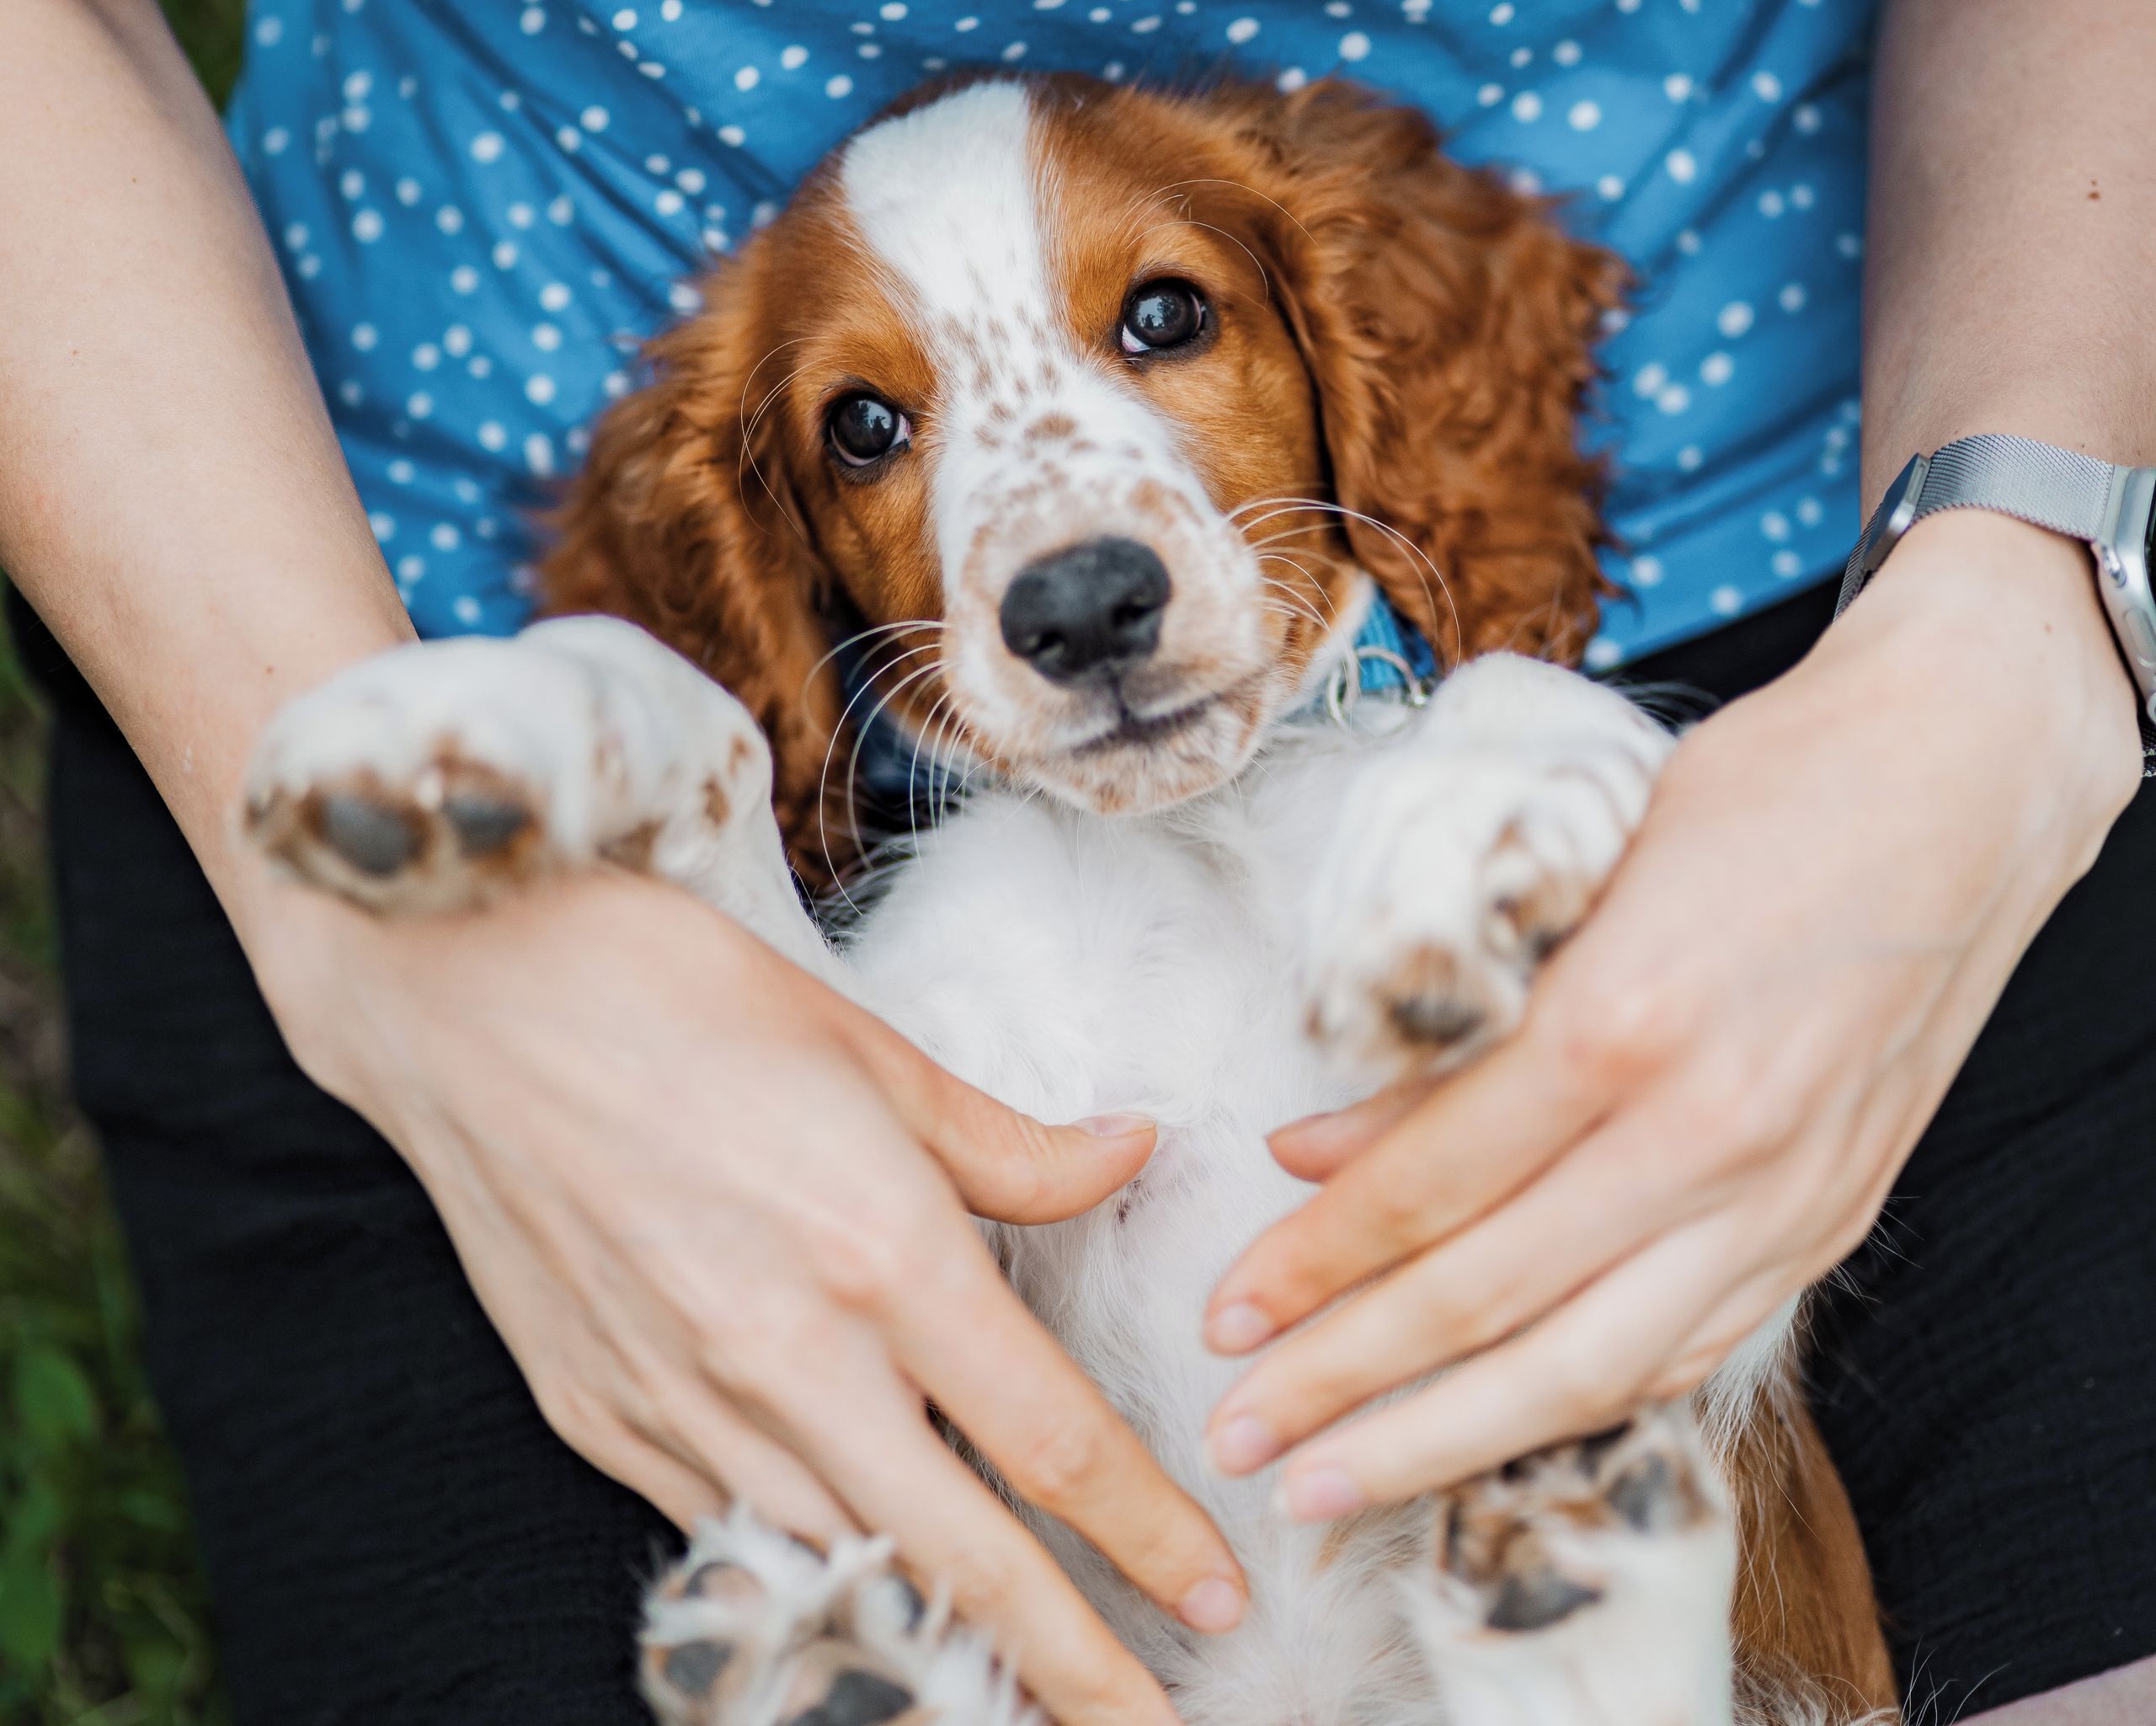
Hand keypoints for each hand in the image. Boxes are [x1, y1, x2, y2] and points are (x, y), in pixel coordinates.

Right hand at [242, 866, 1245, 1725]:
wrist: (465, 996)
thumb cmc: (673, 992)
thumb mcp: (869, 1047)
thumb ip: (1009, 1144)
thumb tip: (1129, 1157)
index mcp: (879, 1250)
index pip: (1048, 1438)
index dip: (1146, 1532)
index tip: (1213, 1590)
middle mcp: (787, 1357)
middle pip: (962, 1559)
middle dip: (1073, 1668)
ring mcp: (682, 1406)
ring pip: (843, 1576)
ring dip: (940, 1650)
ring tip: (1017, 1690)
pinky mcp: (600, 1421)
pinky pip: (730, 1540)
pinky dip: (809, 1592)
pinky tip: (857, 1608)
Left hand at [1201, 510, 2141, 1520]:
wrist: (1953, 785)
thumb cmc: (1746, 798)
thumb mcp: (1564, 883)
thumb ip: (1448, 1044)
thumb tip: (1311, 1154)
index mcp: (1619, 1021)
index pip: (1430, 1188)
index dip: (1313, 1265)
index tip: (1224, 1315)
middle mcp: (1706, 1133)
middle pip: (1489, 1303)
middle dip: (1346, 1383)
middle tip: (1237, 1439)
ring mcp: (1781, 1196)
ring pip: (1587, 1367)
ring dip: (1444, 1440)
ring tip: (1333, 1479)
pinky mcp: (1829, 1224)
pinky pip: (1685, 1352)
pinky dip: (1574, 1403)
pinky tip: (1490, 1430)